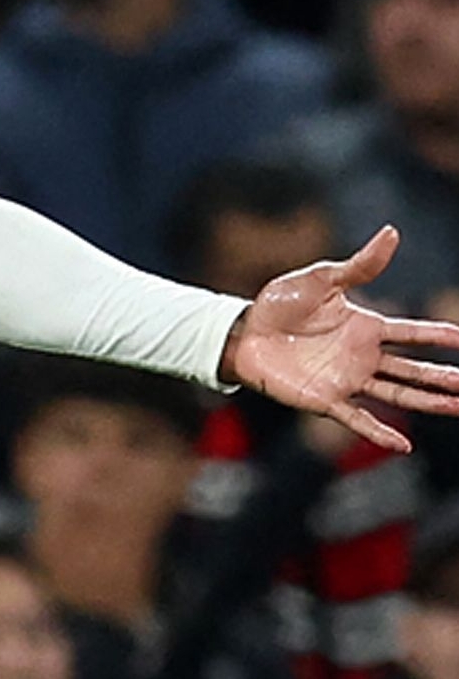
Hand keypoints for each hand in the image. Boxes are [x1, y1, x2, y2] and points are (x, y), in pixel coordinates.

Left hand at [220, 226, 458, 452]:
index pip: (412, 333)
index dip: (439, 336)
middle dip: (444, 377)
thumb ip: (359, 265)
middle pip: (413, 370)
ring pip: (397, 395)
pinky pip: (357, 420)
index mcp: (365, 327)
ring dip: (428, 402)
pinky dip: (379, 433)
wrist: (242, 333)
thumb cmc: (279, 304)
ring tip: (458, 406)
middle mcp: (361, 356)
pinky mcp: (324, 400)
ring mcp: (345, 380)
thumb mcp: (320, 279)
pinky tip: (403, 445)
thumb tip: (392, 232)